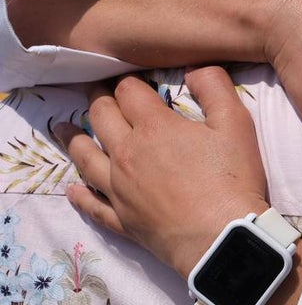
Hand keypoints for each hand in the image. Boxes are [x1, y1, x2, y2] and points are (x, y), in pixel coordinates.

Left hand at [57, 67, 269, 278]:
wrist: (222, 238)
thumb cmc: (233, 179)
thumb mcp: (237, 124)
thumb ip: (215, 88)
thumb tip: (195, 66)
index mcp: (155, 127)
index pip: (130, 92)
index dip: (129, 81)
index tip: (131, 79)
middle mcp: (127, 153)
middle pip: (102, 118)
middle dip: (98, 100)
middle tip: (96, 93)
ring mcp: (120, 188)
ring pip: (85, 157)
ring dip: (72, 139)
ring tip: (63, 128)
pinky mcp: (122, 218)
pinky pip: (93, 204)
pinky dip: (80, 194)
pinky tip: (72, 189)